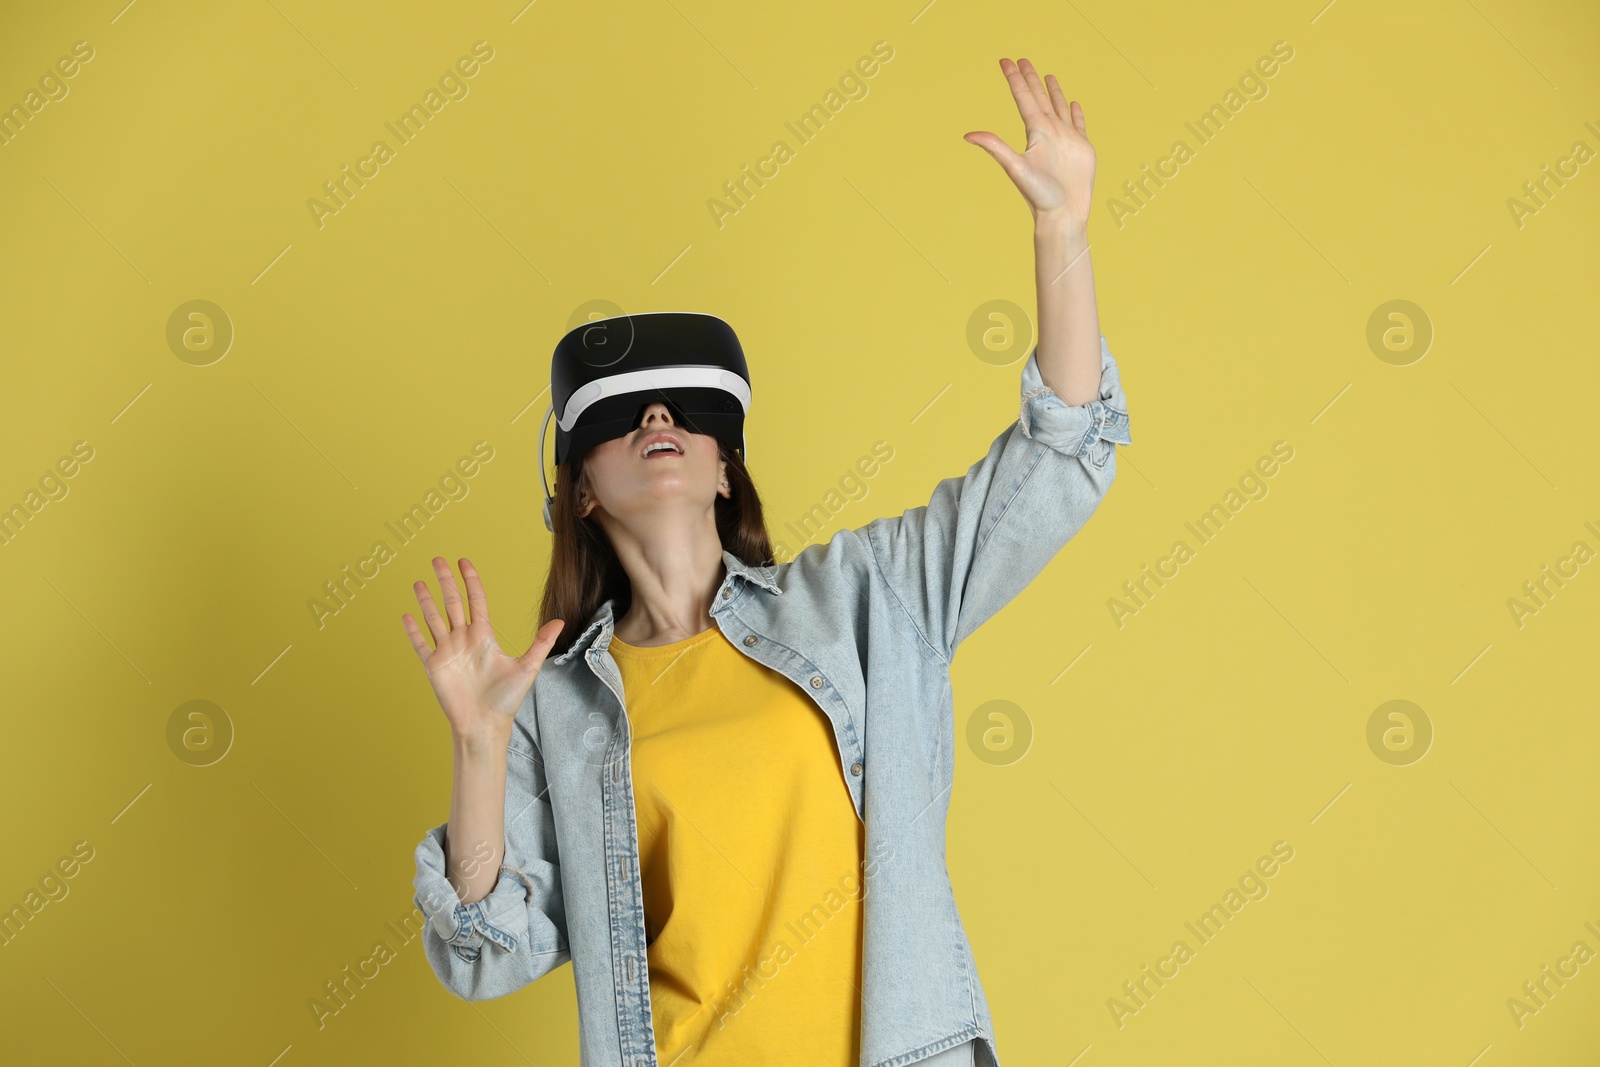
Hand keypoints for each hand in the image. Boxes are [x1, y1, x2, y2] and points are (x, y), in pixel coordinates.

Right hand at [402, 556, 563, 743]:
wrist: (486, 725)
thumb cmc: (506, 700)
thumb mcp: (528, 667)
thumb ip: (541, 643)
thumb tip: (561, 622)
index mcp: (484, 636)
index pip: (476, 601)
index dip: (470, 581)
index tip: (464, 562)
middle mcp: (464, 640)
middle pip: (452, 603)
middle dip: (445, 581)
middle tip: (438, 559)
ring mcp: (448, 652)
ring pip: (434, 619)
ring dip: (426, 600)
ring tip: (419, 582)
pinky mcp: (434, 666)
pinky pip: (421, 644)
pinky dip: (413, 630)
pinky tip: (406, 614)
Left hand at [964, 57, 1094, 225]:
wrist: (1064, 214)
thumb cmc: (1039, 195)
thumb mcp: (1015, 167)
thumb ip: (995, 147)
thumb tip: (967, 135)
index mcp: (1035, 133)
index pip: (1023, 98)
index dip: (1014, 79)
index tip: (1005, 61)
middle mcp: (1049, 132)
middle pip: (1039, 98)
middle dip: (1030, 78)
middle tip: (1022, 59)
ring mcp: (1066, 139)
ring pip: (1059, 107)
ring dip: (1053, 91)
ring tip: (1048, 75)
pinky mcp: (1082, 147)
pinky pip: (1079, 124)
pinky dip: (1076, 113)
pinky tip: (1072, 103)